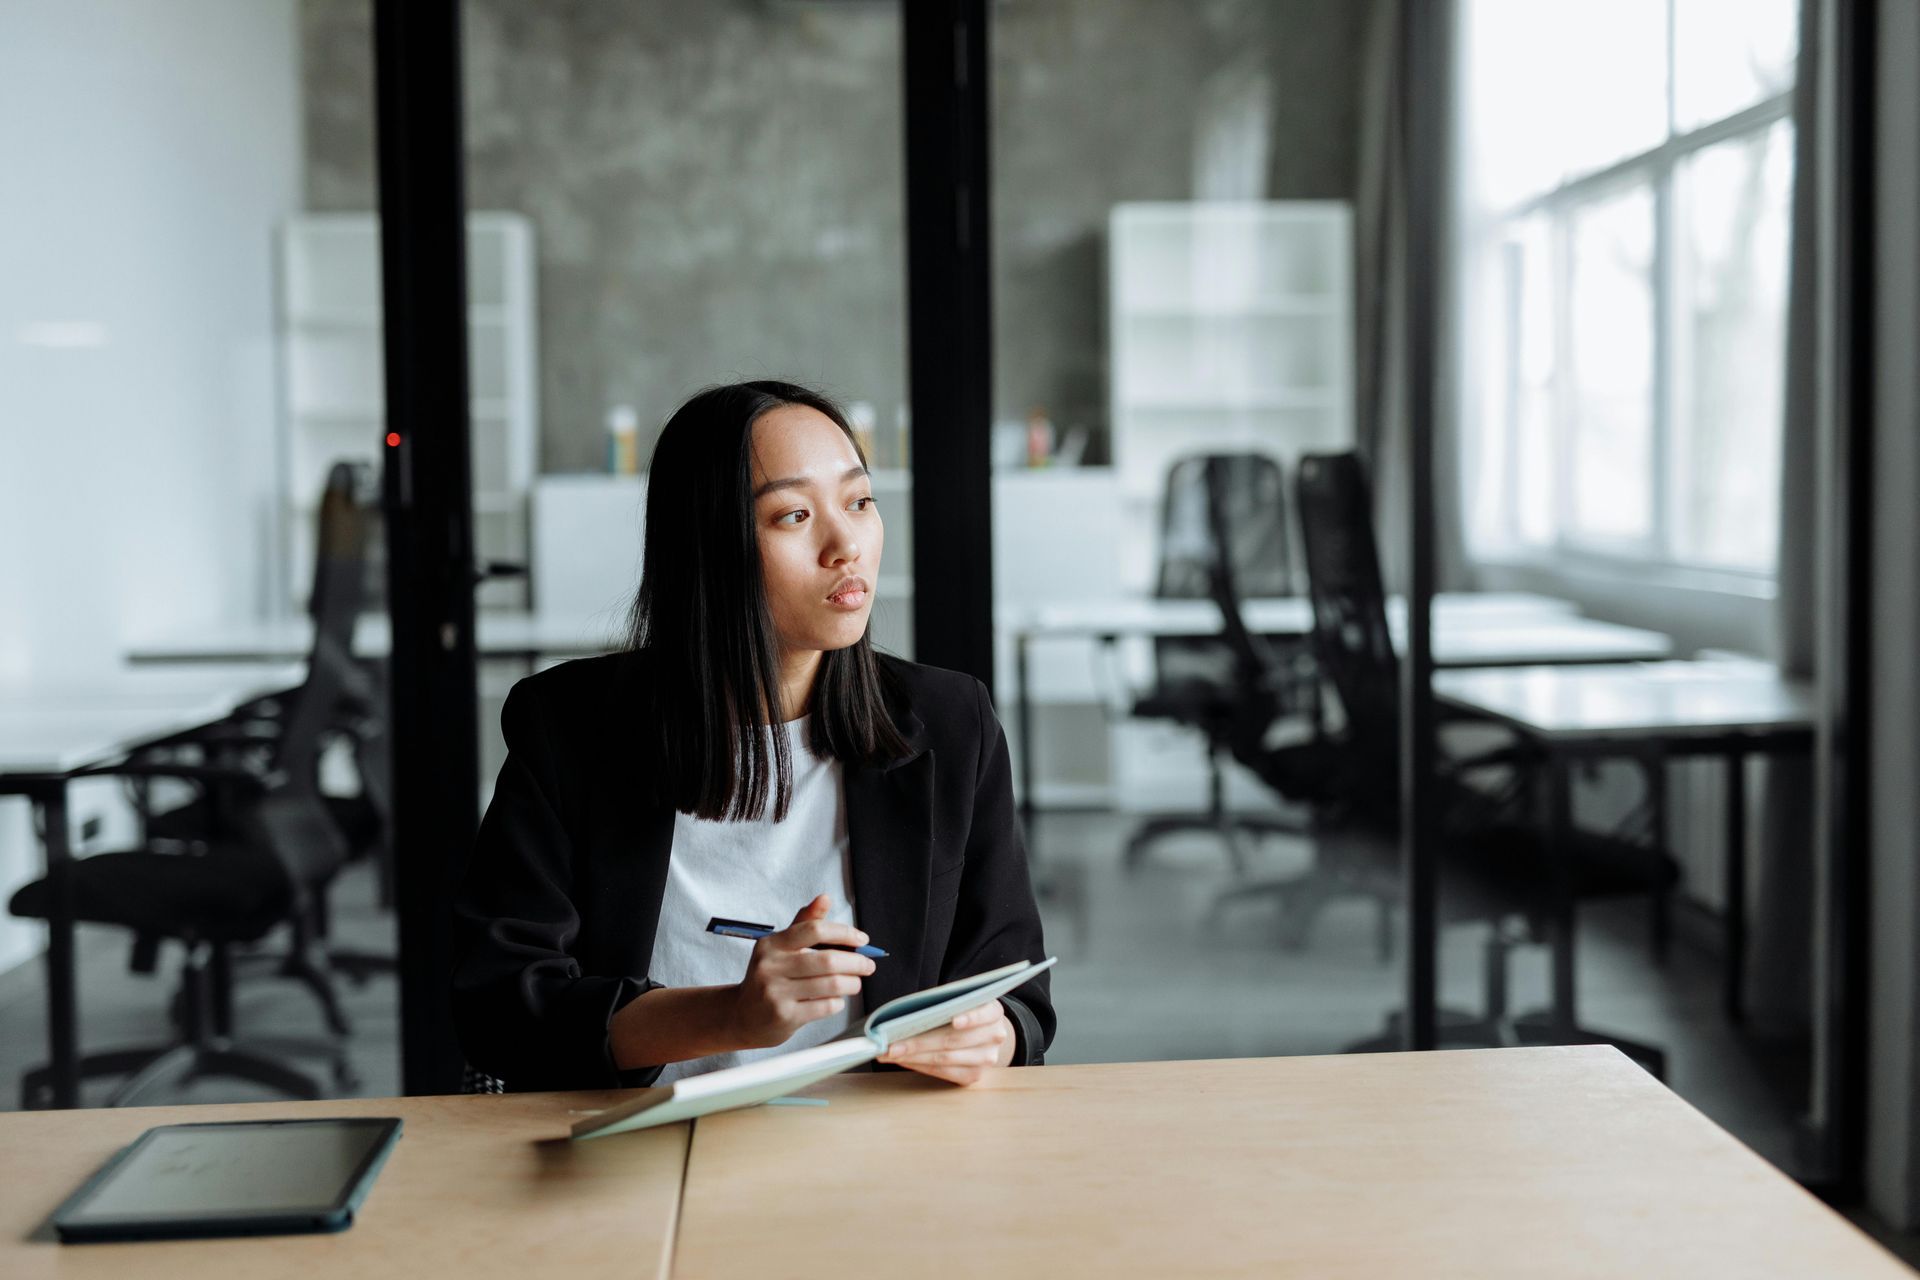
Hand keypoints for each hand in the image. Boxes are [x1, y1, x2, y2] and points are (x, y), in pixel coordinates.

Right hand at [728, 894, 875, 1049]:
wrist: (743, 1017)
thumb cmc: (769, 978)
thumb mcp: (780, 948)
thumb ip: (804, 924)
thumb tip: (824, 898)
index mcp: (771, 944)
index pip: (814, 930)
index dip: (844, 932)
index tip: (862, 940)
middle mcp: (770, 967)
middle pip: (827, 960)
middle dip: (856, 963)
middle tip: (868, 965)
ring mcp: (776, 993)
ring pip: (831, 985)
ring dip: (852, 983)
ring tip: (855, 983)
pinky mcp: (784, 1017)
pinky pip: (825, 1006)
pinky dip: (838, 1002)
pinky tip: (836, 999)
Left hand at [878, 1000, 1014, 1084]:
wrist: (982, 1032)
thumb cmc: (963, 1010)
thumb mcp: (960, 999)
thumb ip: (945, 1002)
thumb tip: (906, 1013)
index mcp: (994, 1012)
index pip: (983, 1014)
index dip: (970, 1017)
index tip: (953, 1020)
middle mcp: (995, 1036)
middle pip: (953, 1040)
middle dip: (917, 1042)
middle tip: (889, 1044)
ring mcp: (986, 1059)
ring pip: (944, 1059)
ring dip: (913, 1057)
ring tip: (889, 1053)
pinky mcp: (974, 1076)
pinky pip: (943, 1073)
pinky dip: (919, 1066)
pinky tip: (903, 1060)